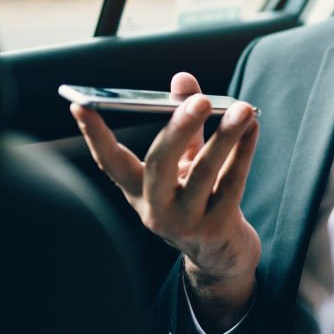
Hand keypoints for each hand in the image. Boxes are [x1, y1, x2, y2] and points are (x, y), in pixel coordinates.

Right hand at [70, 72, 260, 330]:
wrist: (223, 255)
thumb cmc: (200, 198)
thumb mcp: (186, 162)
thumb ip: (184, 121)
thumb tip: (182, 78)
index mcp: (139, 191)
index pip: (109, 161)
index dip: (94, 135)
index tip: (80, 104)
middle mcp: (155, 209)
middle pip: (159, 164)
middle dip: (179, 129)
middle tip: (200, 100)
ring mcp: (185, 222)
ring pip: (205, 173)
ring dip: (225, 137)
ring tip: (243, 108)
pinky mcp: (216, 228)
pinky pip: (233, 183)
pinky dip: (244, 152)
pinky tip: (253, 127)